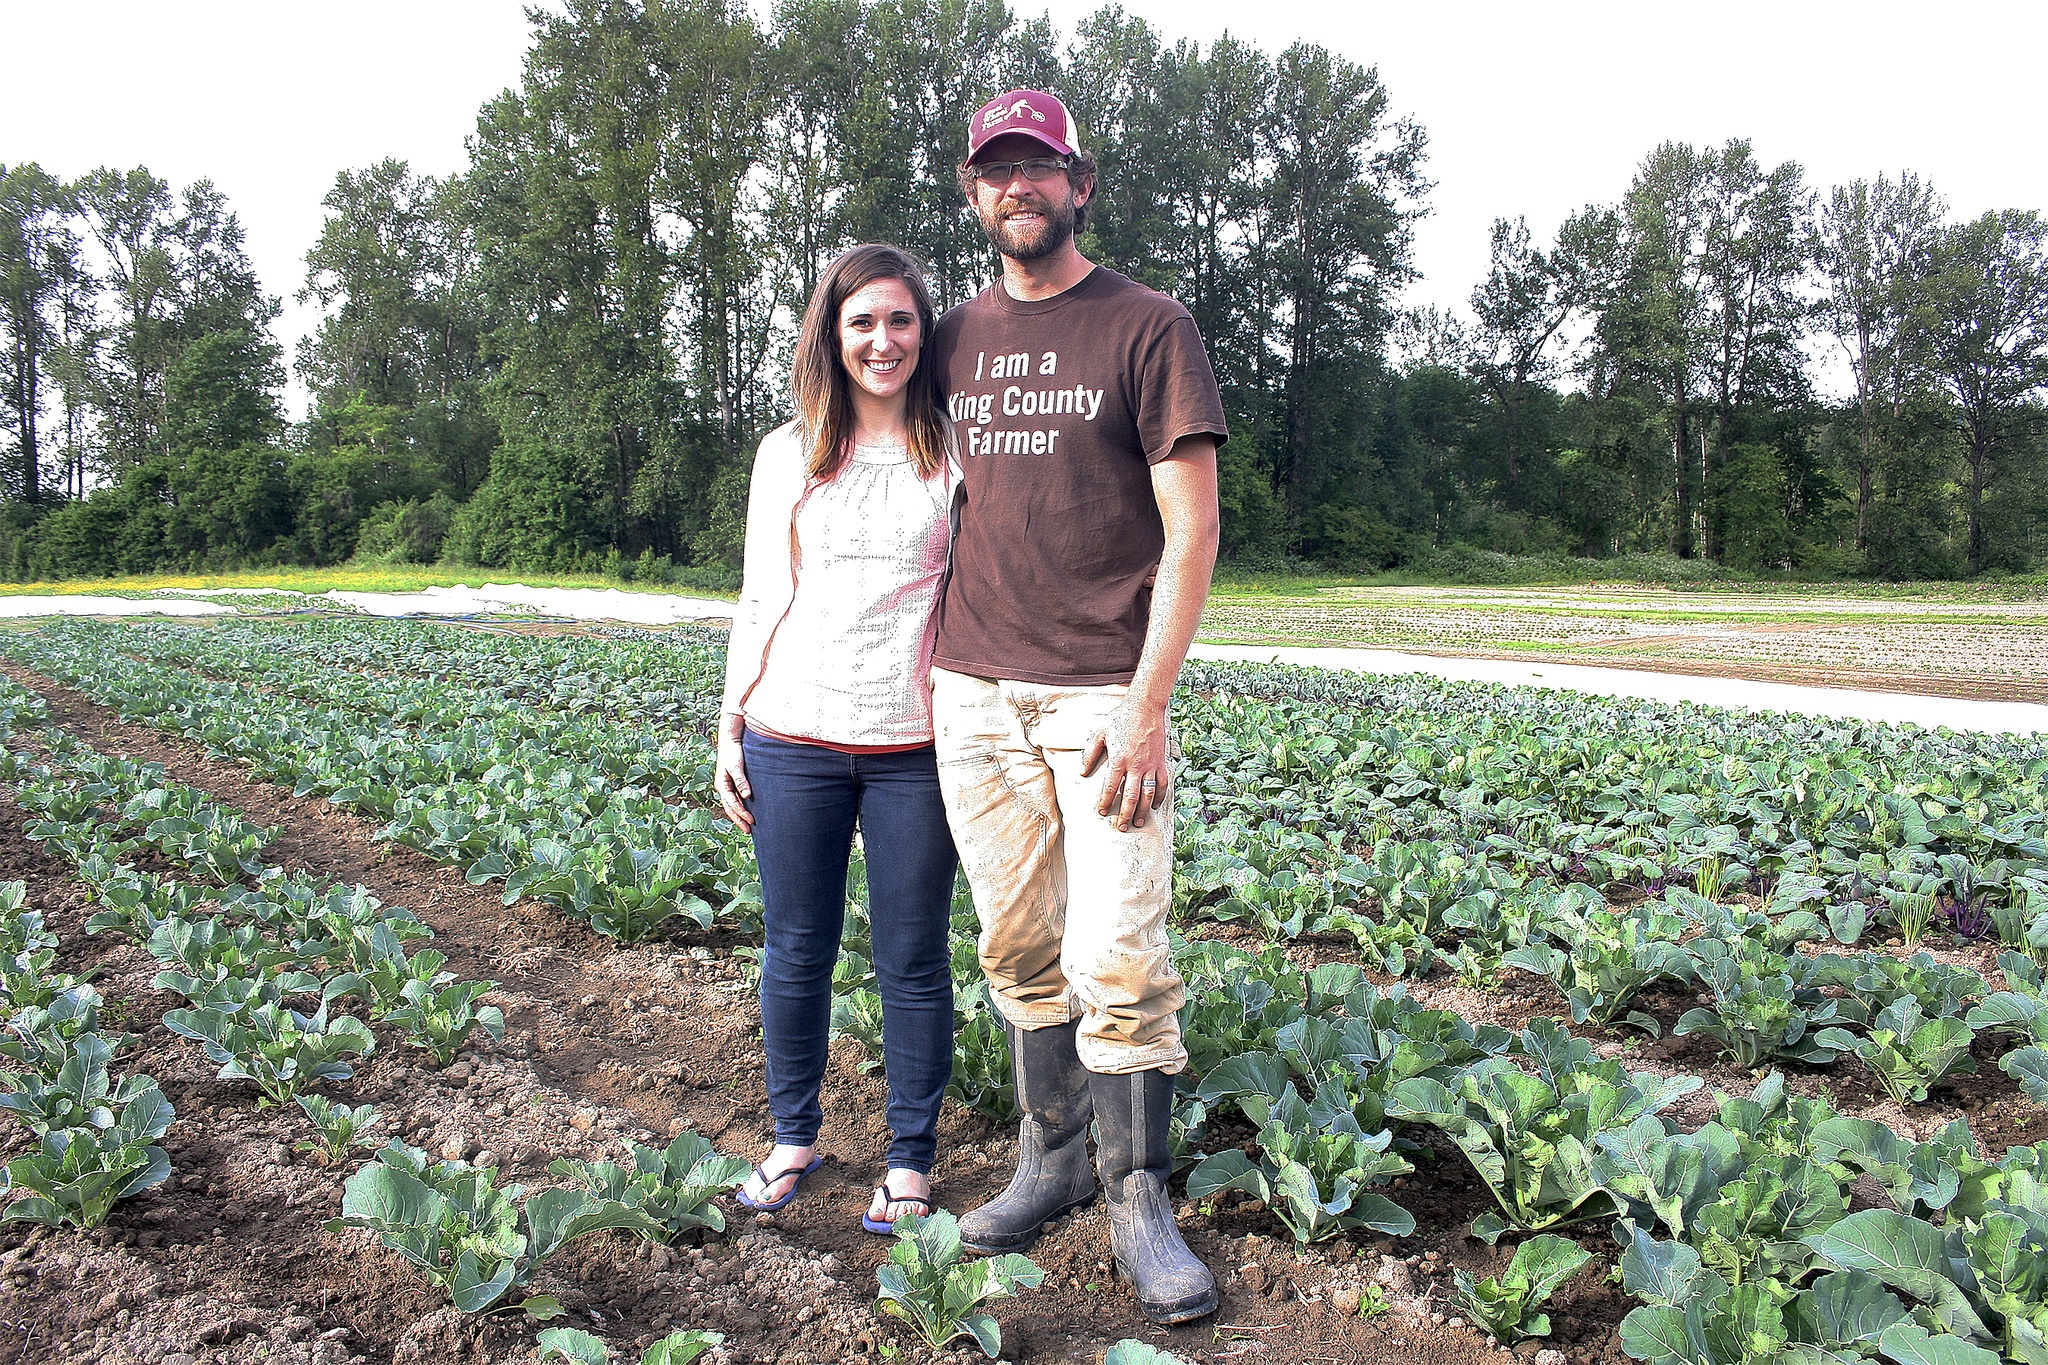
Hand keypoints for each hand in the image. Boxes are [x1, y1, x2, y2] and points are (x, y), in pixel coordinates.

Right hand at [715, 723, 753, 832]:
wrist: (730, 740)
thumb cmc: (733, 752)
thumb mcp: (736, 766)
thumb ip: (741, 780)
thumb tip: (747, 796)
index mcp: (721, 785)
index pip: (731, 804)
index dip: (741, 813)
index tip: (751, 821)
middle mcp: (723, 787)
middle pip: (730, 808)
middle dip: (738, 820)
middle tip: (749, 830)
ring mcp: (727, 786)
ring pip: (732, 805)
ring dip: (739, 816)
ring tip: (748, 826)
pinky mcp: (732, 783)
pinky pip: (735, 799)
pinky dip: (740, 807)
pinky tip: (748, 812)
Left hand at [1081, 697, 1170, 830]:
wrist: (1146, 707)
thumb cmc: (1122, 718)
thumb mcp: (1101, 733)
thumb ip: (1090, 754)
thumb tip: (1082, 772)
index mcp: (1119, 759)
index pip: (1110, 787)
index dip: (1105, 802)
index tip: (1102, 812)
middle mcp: (1136, 766)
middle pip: (1130, 797)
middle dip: (1124, 815)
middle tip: (1121, 827)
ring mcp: (1151, 765)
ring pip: (1147, 794)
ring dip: (1142, 811)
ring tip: (1138, 822)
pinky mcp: (1162, 762)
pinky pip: (1162, 784)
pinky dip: (1159, 797)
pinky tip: (1153, 806)